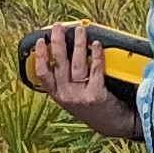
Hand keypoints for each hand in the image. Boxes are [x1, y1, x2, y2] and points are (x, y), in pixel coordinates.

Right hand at [34, 24, 144, 142]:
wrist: (113, 125)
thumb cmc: (94, 107)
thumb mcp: (73, 98)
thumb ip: (67, 81)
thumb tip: (63, 53)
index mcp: (58, 95)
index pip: (42, 74)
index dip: (39, 56)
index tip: (39, 41)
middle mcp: (66, 95)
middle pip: (59, 64)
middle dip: (57, 42)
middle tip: (58, 27)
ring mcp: (80, 96)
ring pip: (77, 64)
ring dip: (78, 44)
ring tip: (80, 30)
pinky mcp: (95, 95)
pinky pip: (95, 70)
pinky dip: (96, 55)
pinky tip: (96, 45)